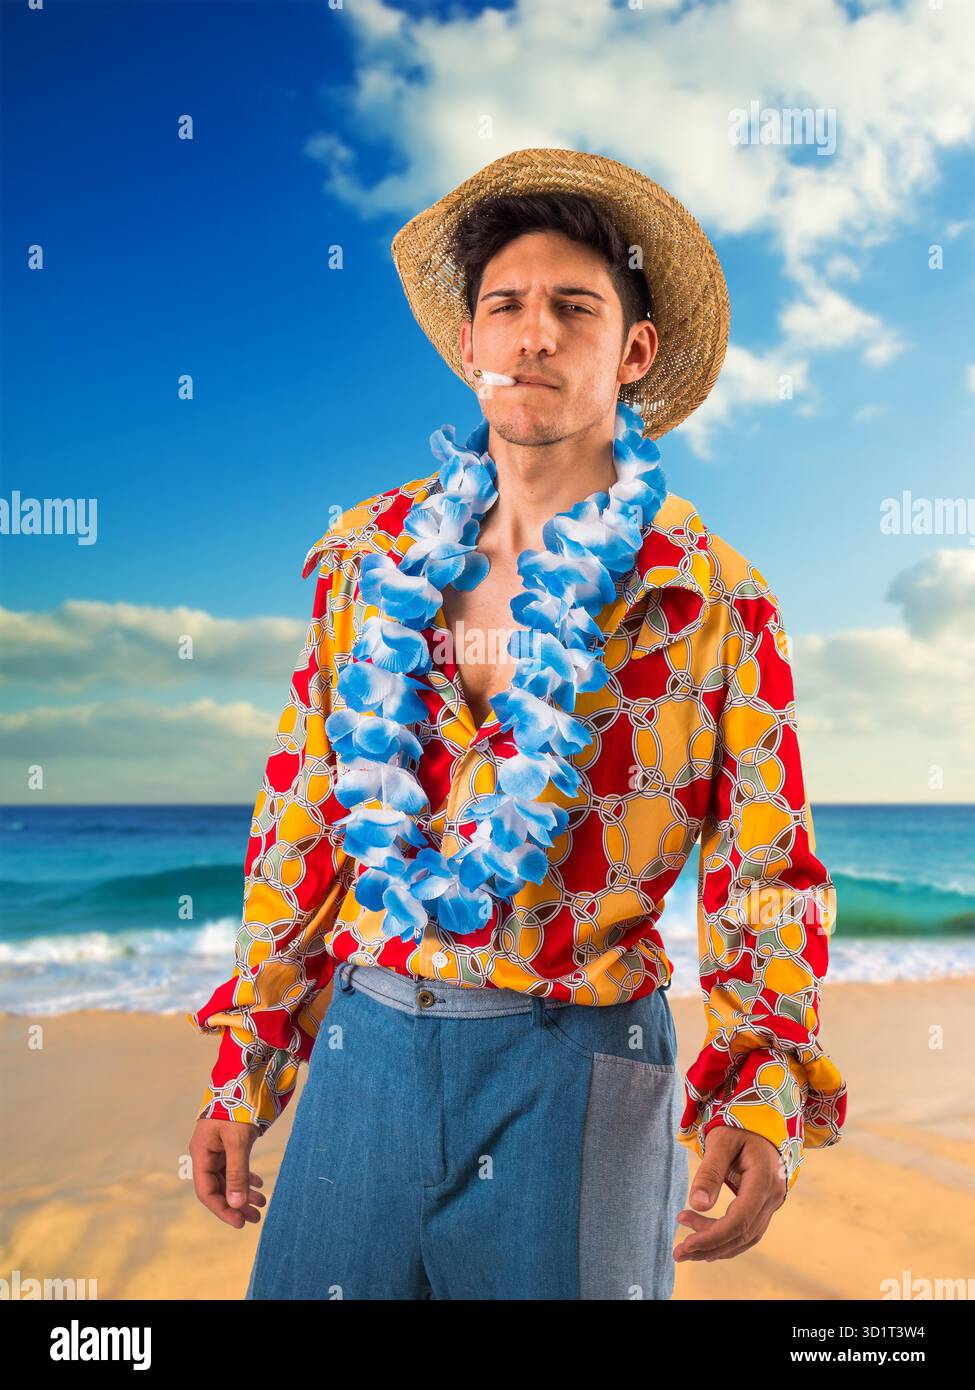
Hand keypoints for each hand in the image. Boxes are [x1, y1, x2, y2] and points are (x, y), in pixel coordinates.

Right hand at [189, 1118, 266, 1227]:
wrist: (244, 1078)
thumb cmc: (238, 1107)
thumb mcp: (238, 1141)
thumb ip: (237, 1172)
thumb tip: (236, 1205)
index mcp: (202, 1153)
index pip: (206, 1191)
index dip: (222, 1209)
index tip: (239, 1222)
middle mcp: (206, 1152)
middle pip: (218, 1187)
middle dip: (236, 1204)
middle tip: (256, 1218)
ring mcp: (217, 1147)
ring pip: (228, 1177)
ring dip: (243, 1192)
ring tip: (262, 1204)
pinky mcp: (228, 1142)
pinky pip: (235, 1166)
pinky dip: (246, 1177)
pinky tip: (259, 1185)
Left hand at [673, 1125, 786, 1262]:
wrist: (762, 1123)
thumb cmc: (739, 1126)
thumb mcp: (721, 1141)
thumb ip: (710, 1172)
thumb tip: (697, 1204)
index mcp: (763, 1179)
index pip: (739, 1220)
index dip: (713, 1236)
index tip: (686, 1243)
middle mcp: (773, 1196)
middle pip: (742, 1233)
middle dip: (709, 1247)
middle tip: (677, 1252)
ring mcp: (772, 1202)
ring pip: (746, 1236)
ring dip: (716, 1247)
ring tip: (686, 1247)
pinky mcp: (765, 1205)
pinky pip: (748, 1230)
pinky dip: (726, 1238)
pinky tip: (704, 1238)